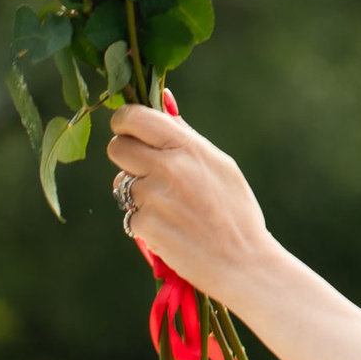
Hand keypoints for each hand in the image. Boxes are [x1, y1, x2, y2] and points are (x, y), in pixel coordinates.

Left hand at [107, 103, 276, 304]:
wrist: (244, 262)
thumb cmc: (235, 211)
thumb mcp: (219, 165)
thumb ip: (184, 135)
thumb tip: (162, 97)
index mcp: (188, 147)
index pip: (133, 117)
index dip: (125, 123)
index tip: (131, 132)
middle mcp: (168, 167)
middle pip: (117, 147)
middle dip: (127, 158)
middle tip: (149, 172)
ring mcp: (153, 197)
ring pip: (122, 184)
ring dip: (138, 193)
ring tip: (171, 207)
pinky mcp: (144, 225)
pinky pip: (130, 215)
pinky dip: (145, 222)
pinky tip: (172, 229)